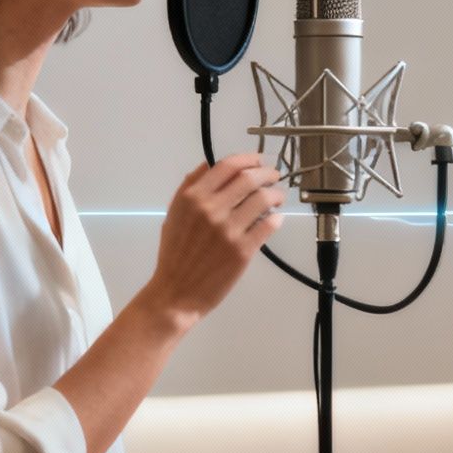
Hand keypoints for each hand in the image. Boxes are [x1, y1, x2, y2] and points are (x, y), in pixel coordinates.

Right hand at [139, 153, 286, 326]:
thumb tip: (208, 164)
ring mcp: (228, 230)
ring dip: (276, 194)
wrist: (176, 293)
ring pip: (264, 199)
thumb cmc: (174, 255)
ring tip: (278, 197)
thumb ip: (189, 188)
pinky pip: (269, 225)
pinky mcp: (243, 250)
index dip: (249, 159)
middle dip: (267, 173)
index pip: (227, 166)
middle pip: (249, 179)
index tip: (259, 160)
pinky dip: (277, 217)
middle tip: (274, 176)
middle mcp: (211, 209)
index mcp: (192, 198)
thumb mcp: (174, 215)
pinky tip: (276, 218)